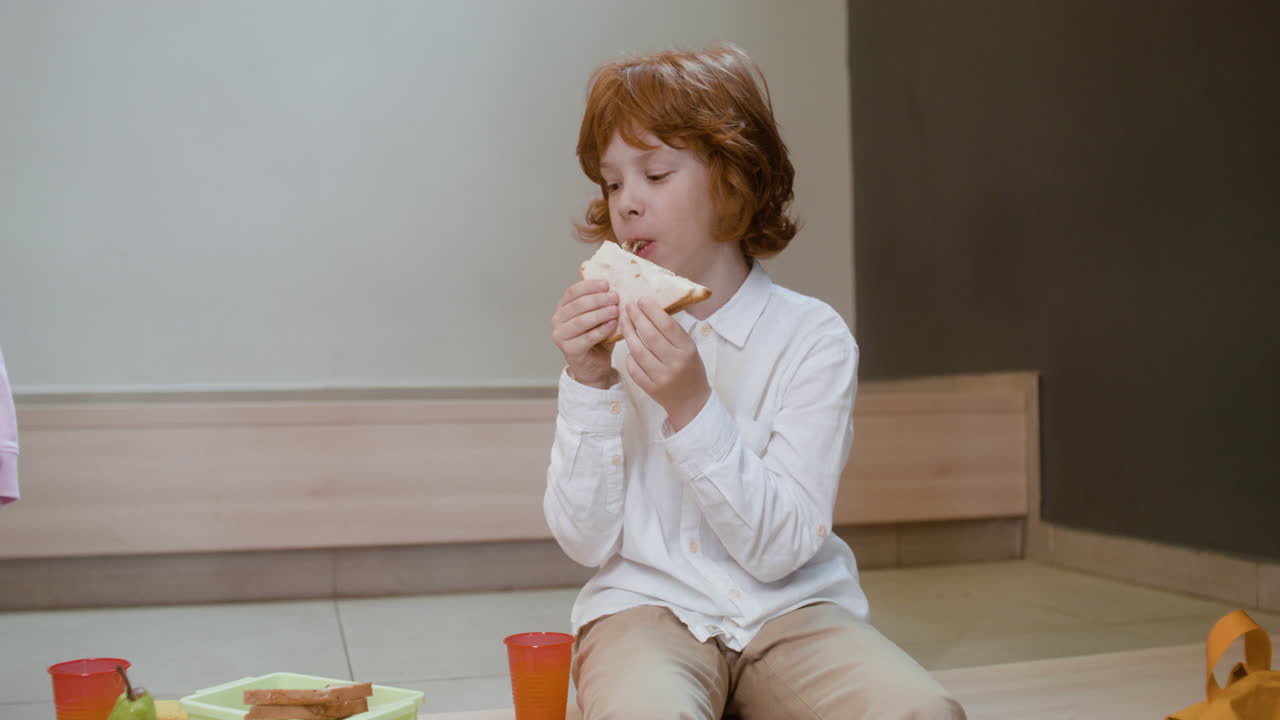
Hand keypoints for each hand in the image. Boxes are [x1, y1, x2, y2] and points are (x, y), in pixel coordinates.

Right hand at [551, 279, 619, 388]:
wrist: (594, 367)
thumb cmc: (598, 339)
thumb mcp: (599, 317)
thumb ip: (602, 304)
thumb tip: (617, 288)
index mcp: (563, 308)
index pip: (573, 292)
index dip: (589, 286)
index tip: (606, 283)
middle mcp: (558, 320)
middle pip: (577, 305)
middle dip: (597, 299)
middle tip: (614, 296)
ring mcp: (561, 336)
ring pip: (581, 321)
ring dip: (600, 314)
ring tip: (615, 310)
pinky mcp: (569, 350)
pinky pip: (587, 337)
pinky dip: (601, 330)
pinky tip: (613, 325)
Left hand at [620, 297, 710, 430]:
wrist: (691, 401)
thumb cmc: (689, 368)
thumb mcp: (689, 348)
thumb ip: (673, 333)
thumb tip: (650, 309)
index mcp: (688, 350)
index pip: (667, 325)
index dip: (652, 311)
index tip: (642, 300)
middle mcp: (675, 363)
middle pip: (650, 336)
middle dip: (637, 318)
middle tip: (629, 306)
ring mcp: (662, 377)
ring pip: (638, 351)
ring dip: (628, 333)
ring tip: (623, 321)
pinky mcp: (651, 388)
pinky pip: (634, 368)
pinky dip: (629, 356)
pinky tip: (628, 347)